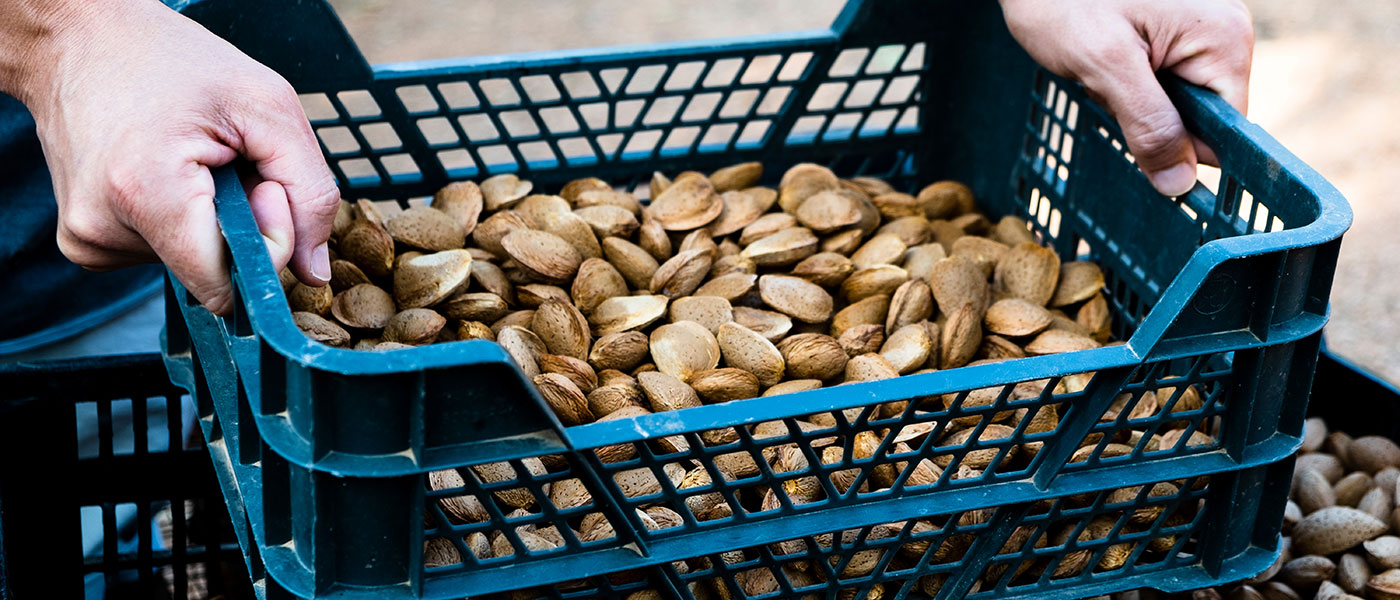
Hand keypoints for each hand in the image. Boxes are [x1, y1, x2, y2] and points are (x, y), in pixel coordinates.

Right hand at [0, 0, 338, 314]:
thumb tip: (315, 273)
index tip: (261, 182)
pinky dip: (180, 219)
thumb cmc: (174, 61)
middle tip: (225, 160)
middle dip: (240, 224)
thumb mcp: (269, 106)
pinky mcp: (84, 241)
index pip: (227, 284)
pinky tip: (164, 171)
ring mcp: (87, 239)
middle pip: (213, 274)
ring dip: (209, 216)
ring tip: (188, 156)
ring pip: (191, 262)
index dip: (266, 241)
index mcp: (144, 194)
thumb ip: (311, 194)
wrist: (78, 39)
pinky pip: (162, 252)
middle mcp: (101, 229)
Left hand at [1000, 0, 1253, 196]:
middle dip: (1148, 118)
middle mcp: (1222, 31)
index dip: (1184, 146)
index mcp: (1223, 38)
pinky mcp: (1170, 32)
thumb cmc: (1064, 2)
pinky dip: (1124, 84)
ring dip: (1130, 102)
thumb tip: (1180, 182)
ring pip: (1172, 103)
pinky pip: (1157, 82)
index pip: (1228, 126)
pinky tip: (1102, 61)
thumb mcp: (1105, 67)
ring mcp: (1197, 30)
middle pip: (1198, 116)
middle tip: (1108, 84)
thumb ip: (1148, 125)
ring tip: (1100, 67)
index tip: (1139, 137)